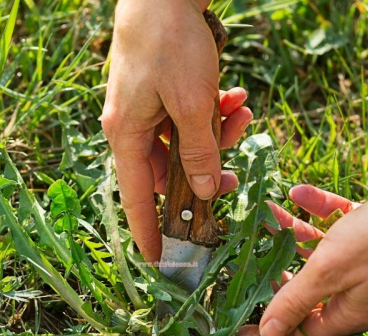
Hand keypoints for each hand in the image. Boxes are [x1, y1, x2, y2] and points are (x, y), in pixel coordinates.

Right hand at [101, 0, 252, 261]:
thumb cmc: (170, 43)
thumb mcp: (193, 105)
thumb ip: (199, 153)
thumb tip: (202, 191)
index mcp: (126, 135)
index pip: (135, 198)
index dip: (147, 231)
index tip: (158, 260)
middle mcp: (131, 127)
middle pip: (169, 172)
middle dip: (206, 172)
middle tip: (236, 177)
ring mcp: (145, 110)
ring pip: (186, 144)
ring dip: (218, 136)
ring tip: (241, 113)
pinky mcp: (160, 93)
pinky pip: (188, 118)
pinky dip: (213, 113)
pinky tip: (236, 97)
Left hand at [259, 139, 367, 335]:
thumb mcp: (330, 272)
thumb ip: (296, 301)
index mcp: (350, 312)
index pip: (303, 334)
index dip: (271, 329)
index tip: (239, 319)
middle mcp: (360, 293)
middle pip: (308, 293)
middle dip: (277, 274)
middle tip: (249, 258)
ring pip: (320, 254)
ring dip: (293, 235)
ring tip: (267, 213)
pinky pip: (339, 225)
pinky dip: (319, 211)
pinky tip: (298, 192)